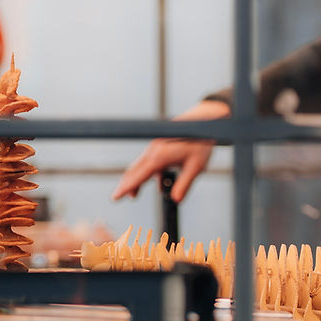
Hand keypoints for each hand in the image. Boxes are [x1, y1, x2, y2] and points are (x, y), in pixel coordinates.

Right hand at [112, 99, 230, 201]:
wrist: (205, 121)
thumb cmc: (201, 141)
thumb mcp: (196, 167)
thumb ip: (184, 185)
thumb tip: (176, 199)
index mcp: (160, 156)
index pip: (138, 176)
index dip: (126, 188)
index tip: (115, 197)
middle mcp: (154, 150)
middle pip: (134, 170)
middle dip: (126, 184)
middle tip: (119, 196)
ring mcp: (155, 146)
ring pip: (140, 165)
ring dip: (137, 179)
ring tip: (134, 193)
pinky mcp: (160, 145)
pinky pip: (149, 161)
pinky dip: (148, 172)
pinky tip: (158, 182)